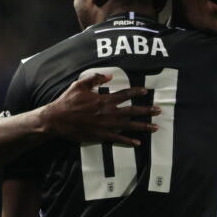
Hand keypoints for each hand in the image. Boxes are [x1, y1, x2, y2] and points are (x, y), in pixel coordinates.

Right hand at [42, 73, 160, 145]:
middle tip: (159, 111)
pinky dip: (128, 141)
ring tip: (155, 128)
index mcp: (104, 99)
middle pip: (132, 111)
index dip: (136, 92)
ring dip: (143, 126)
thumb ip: (95, 78)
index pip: (124, 94)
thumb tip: (109, 74)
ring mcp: (105, 125)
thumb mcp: (80, 84)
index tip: (147, 92)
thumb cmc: (67, 101)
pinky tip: (138, 142)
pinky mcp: (100, 135)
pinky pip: (118, 138)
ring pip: (128, 125)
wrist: (57, 119)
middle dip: (147, 111)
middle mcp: (108, 112)